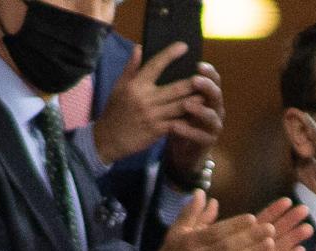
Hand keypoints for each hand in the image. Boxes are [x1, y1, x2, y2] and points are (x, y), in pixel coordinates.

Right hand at [94, 43, 210, 165]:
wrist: (107, 139)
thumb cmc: (114, 111)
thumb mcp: (118, 87)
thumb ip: (130, 67)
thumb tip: (139, 47)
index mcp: (135, 86)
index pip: (155, 65)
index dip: (170, 54)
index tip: (184, 46)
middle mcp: (145, 99)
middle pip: (175, 88)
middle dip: (193, 82)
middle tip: (206, 75)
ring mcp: (153, 116)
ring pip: (180, 106)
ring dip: (196, 100)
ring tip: (207, 94)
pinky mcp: (157, 131)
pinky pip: (177, 123)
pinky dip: (189, 119)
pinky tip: (199, 115)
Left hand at [164, 62, 223, 174]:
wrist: (182, 150)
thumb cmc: (177, 120)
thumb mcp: (171, 102)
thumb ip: (166, 83)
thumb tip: (150, 58)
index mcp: (207, 95)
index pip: (213, 79)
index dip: (208, 71)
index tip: (198, 64)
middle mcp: (214, 108)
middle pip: (216, 94)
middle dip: (206, 86)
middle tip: (194, 80)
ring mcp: (213, 126)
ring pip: (212, 115)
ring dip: (200, 109)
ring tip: (186, 104)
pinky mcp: (207, 142)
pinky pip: (201, 136)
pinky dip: (188, 131)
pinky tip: (175, 126)